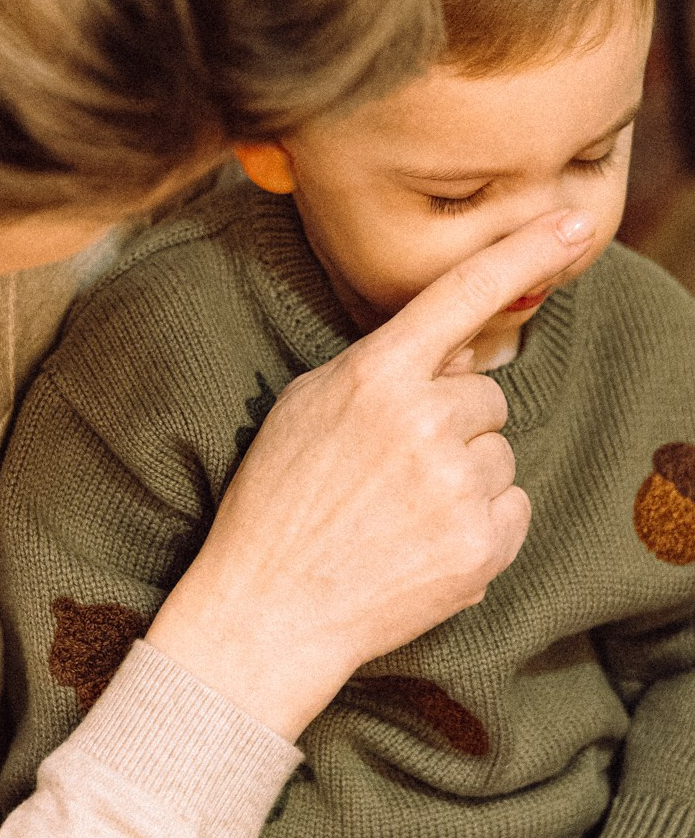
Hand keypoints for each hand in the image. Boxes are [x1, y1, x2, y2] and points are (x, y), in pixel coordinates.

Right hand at [146, 209, 593, 739]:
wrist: (269, 612)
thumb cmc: (276, 507)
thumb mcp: (305, 409)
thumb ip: (381, 368)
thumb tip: (459, 344)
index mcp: (375, 376)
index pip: (461, 296)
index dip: (521, 252)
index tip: (568, 225)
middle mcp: (423, 422)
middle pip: (488, 396)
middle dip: (454, 427)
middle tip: (393, 473)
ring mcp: (456, 486)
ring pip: (501, 456)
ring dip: (466, 480)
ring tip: (400, 516)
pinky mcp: (481, 545)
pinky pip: (514, 511)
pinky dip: (481, 528)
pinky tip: (423, 547)